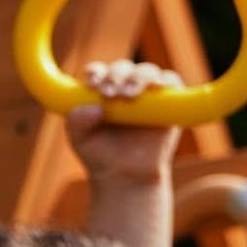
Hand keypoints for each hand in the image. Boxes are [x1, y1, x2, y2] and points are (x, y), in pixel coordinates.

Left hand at [67, 59, 184, 185]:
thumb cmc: (101, 155)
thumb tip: (95, 108)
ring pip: (147, 71)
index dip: (96, 73)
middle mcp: (125, 85)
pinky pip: (170, 82)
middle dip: (116, 76)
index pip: (98, 72)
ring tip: (130, 95)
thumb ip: (76, 121)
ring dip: (138, 77)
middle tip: (110, 93)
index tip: (92, 85)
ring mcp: (148, 92)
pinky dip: (165, 80)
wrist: (127, 178)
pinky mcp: (170, 100)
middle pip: (122, 68)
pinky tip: (157, 87)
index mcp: (101, 89)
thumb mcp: (80, 140)